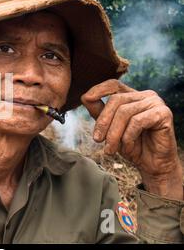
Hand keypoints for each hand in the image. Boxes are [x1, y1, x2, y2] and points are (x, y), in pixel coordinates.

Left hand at [81, 79, 182, 199]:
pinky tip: (127, 148)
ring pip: (125, 112)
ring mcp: (156, 103)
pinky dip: (128, 137)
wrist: (152, 165)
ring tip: (110, 149)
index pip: (113, 84)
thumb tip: (85, 97)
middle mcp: (146, 96)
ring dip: (113, 134)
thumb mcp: (110, 128)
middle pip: (116, 100)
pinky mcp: (164, 114)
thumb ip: (99, 112)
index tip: (86, 98)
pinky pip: (137, 121)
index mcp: (132, 96)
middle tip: (97, 140)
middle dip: (103, 122)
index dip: (98, 89)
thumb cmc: (131, 145)